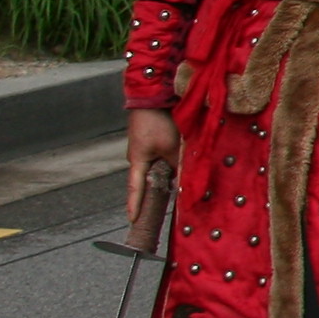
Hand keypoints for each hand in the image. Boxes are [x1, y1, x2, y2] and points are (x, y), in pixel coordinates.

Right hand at [121, 106, 178, 234]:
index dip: (134, 205)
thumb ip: (178, 164)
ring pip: (160, 169)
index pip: (135, 188)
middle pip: (150, 180)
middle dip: (158, 193)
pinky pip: (164, 158)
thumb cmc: (157, 121)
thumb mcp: (170, 146)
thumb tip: (185, 180)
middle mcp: (140, 157)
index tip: (132, 220)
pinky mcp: (155, 141)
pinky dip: (173, 164)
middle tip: (163, 212)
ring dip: (170, 176)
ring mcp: (147, 149)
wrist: (153, 97)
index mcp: (138, 160)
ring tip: (183, 189)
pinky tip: (186, 166)